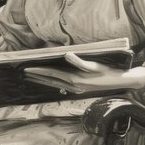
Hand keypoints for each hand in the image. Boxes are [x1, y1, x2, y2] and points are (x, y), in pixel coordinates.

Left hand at [24, 53, 144, 94]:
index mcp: (74, 79)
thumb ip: (79, 61)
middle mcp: (73, 86)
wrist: (120, 82)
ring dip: (43, 81)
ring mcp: (76, 89)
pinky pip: (62, 87)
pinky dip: (53, 83)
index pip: (52, 74)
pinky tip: (51, 82)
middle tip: (25, 73)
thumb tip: (67, 55)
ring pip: (55, 85)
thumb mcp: (94, 64)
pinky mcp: (80, 89)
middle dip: (37, 76)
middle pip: (51, 81)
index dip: (39, 70)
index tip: (28, 68)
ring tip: (33, 77)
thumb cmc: (108, 71)